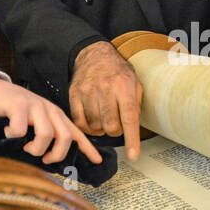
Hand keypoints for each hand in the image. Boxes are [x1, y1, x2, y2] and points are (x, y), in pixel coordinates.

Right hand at [0, 77, 101, 164]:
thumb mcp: (36, 122)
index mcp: (56, 116)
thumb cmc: (16, 111)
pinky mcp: (18, 105)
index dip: (88, 148)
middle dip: (57, 154)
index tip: (97, 160)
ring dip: (35, 148)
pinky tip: (9, 132)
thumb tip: (50, 160)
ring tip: (25, 147)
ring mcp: (35, 106)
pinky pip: (20, 129)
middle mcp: (49, 110)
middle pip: (65, 137)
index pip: (76, 133)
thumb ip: (46, 136)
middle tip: (44, 159)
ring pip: (46, 134)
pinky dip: (14, 136)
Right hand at [68, 42, 143, 159]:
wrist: (94, 54)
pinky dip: (86, 127)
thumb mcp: (135, 83)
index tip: (133, 155)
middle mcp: (105, 88)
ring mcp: (87, 91)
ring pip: (94, 126)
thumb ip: (136, 105)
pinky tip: (92, 120)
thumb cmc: (117, 72)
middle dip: (115, 131)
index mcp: (124, 87)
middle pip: (110, 126)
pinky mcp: (74, 94)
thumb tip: (133, 129)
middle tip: (116, 124)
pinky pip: (79, 121)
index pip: (129, 118)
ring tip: (104, 118)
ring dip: (101, 128)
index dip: (131, 139)